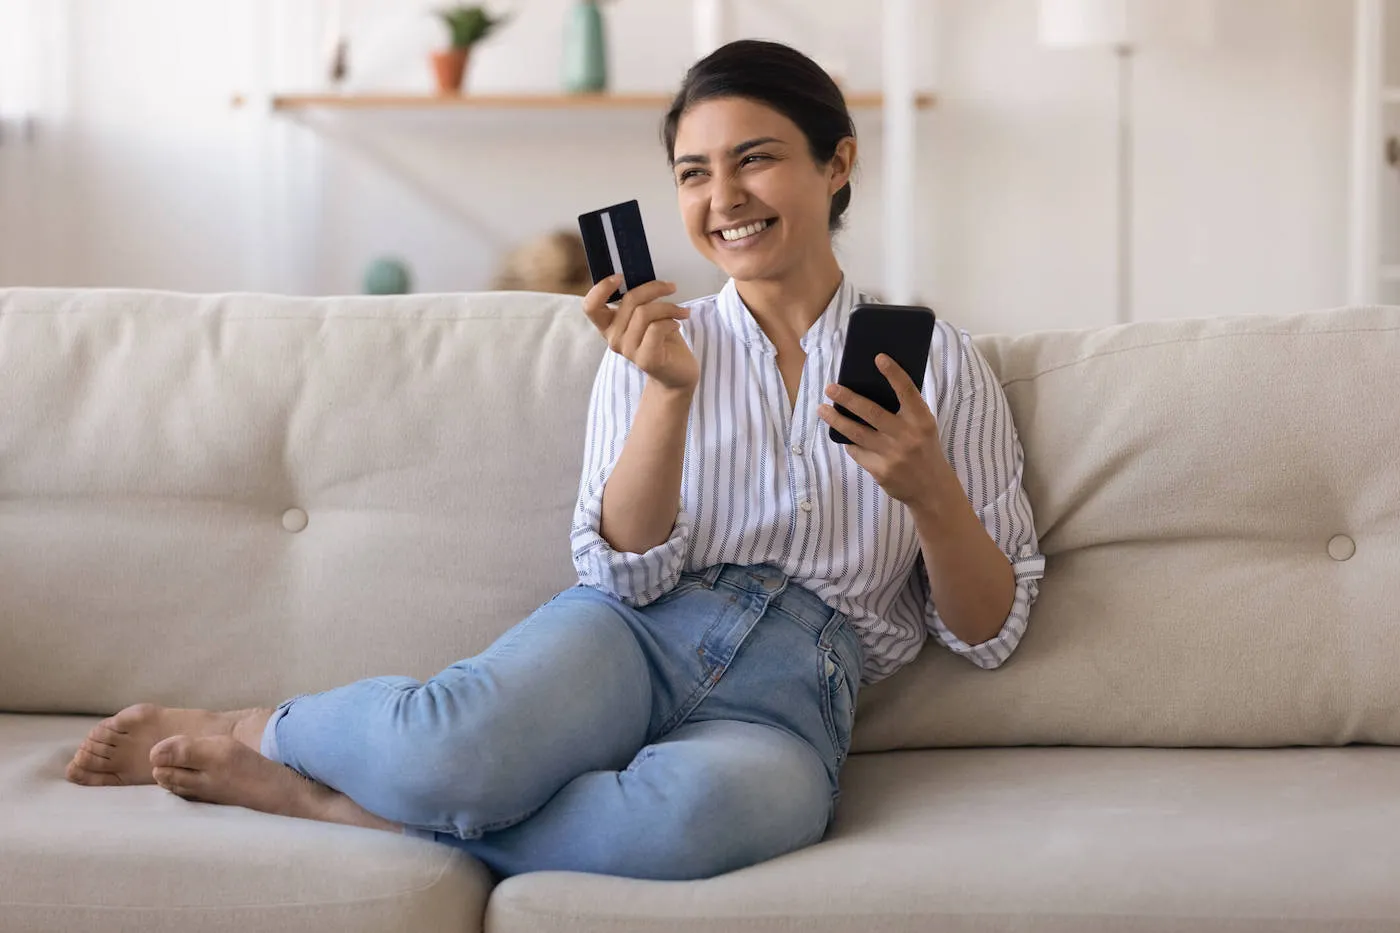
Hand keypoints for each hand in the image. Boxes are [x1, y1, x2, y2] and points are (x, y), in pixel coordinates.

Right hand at [583, 276, 698, 391]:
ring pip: (644, 313)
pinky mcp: (645, 359)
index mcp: (609, 325)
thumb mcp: (647, 316)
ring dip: (669, 307)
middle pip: (628, 300)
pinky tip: (678, 324)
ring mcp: (628, 350)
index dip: (601, 288)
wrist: (677, 373)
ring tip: (682, 311)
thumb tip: (644, 273)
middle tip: (672, 287)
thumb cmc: (663, 340)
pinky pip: (656, 328)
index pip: (590, 306)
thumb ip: (639, 300)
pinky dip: (671, 321)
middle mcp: (613, 338)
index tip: (621, 277)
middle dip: (654, 288)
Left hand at [817, 354, 959, 508]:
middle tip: (830, 388)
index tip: (878, 358)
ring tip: (822, 409)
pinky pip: (857, 452)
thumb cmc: (924, 448)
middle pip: (871, 412)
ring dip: (836, 420)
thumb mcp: (924, 427)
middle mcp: (907, 436)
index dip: (894, 374)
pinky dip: (849, 442)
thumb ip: (906, 411)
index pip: (907, 392)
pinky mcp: (881, 471)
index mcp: (921, 420)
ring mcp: (893, 455)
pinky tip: (843, 436)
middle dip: (847, 398)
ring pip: (856, 433)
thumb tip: (871, 388)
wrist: (931, 488)